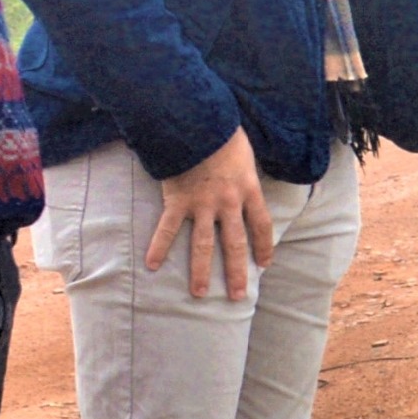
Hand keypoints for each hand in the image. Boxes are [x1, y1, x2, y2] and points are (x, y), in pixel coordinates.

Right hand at [146, 127, 272, 299]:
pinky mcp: (178, 201)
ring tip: (199, 293)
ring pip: (203, 245)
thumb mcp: (245, 152)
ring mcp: (202, 204)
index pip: (262, 225)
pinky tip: (152, 265)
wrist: (196, 121)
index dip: (264, 246)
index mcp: (249, 190)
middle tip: (236, 297)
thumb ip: (245, 171)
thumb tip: (245, 177)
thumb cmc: (222, 131)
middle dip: (236, 273)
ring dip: (201, 271)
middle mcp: (229, 203)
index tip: (263, 264)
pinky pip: (167, 229)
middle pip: (235, 244)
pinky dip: (159, 247)